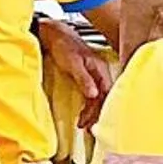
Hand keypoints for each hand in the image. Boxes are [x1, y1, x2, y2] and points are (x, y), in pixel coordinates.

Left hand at [37, 16, 114, 130]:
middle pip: (104, 98)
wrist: (54, 36)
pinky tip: (83, 113)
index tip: (95, 121)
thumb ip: (84, 79)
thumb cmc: (64, 46)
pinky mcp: (87, 78)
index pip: (107, 92)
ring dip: (91, 112)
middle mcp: (101, 73)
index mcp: (101, 69)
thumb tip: (94, 95)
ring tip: (83, 124)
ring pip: (98, 98)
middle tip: (87, 127)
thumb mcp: (73, 64)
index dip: (103, 108)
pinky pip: (92, 96)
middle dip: (96, 114)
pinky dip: (88, 106)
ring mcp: (95, 76)